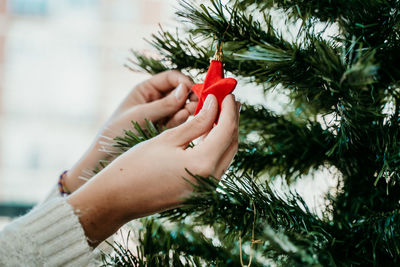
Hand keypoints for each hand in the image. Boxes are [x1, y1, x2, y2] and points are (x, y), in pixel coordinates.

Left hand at [65, 71, 196, 191]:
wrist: (107, 158)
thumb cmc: (117, 131)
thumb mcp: (140, 115)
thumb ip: (164, 104)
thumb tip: (186, 90)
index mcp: (146, 90)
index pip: (171, 78)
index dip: (184, 81)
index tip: (193, 90)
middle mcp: (156, 100)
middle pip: (180, 92)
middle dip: (189, 96)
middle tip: (198, 104)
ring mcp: (162, 116)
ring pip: (182, 107)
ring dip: (187, 109)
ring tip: (187, 114)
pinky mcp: (166, 130)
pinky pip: (179, 122)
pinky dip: (183, 121)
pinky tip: (182, 123)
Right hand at [67, 94, 239, 246]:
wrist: (117, 199)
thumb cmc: (135, 166)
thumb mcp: (168, 138)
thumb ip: (197, 122)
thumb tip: (215, 104)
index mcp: (203, 165)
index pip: (226, 129)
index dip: (228, 108)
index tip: (225, 92)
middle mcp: (210, 180)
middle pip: (231, 143)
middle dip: (231, 119)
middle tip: (227, 100)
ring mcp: (205, 189)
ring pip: (226, 154)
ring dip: (225, 132)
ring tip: (220, 111)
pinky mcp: (199, 192)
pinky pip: (216, 164)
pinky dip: (215, 146)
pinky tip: (210, 131)